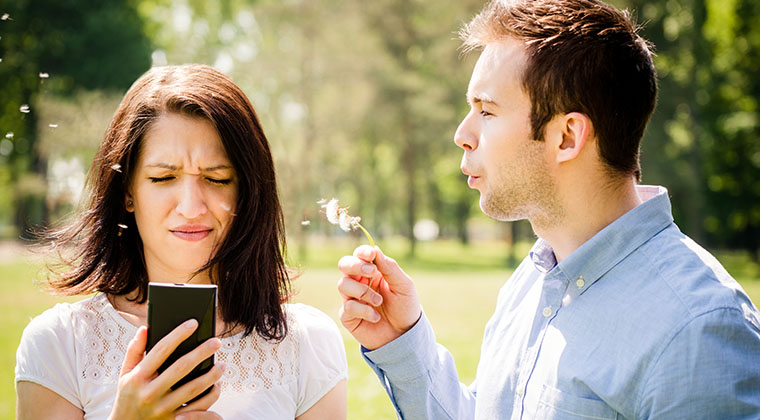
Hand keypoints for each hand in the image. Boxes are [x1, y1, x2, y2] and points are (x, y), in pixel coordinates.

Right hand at [108, 320, 224, 419]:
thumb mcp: (125, 374)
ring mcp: (162, 409)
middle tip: (217, 342)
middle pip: (181, 367)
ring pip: (194, 388)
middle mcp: (149, 393)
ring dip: (211, 375)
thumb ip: (134, 351)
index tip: (193, 323)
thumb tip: (145, 327)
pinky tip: (217, 385)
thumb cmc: (128, 396)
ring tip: (222, 364)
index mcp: (137, 378)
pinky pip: (198, 408)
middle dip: (202, 352)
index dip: (178, 334)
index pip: (160, 350)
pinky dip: (210, 395)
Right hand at [337, 245, 421, 349]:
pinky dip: (364, 311)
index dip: (362, 252)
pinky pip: (347, 307)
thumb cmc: (405, 308)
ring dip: (363, 291)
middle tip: (371, 272)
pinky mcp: (348, 316)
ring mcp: (352, 299)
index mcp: (373, 272)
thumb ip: (390, 267)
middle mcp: (359, 282)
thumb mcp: (404, 285)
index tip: (370, 255)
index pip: (360, 255)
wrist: (404, 336)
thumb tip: (375, 249)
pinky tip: (376, 317)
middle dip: (355, 266)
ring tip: (379, 301)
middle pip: (344, 265)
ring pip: (342, 285)